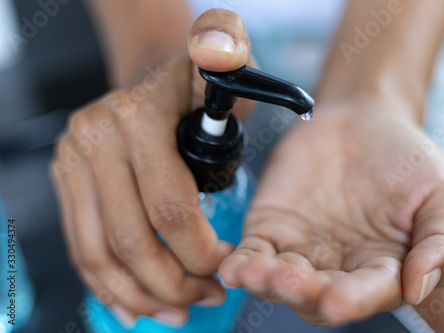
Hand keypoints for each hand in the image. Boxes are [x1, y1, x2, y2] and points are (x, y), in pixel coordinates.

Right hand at [51, 9, 252, 325]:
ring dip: (139, 296)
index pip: (170, 210)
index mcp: (136, 118)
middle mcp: (94, 138)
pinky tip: (135, 306)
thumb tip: (218, 56)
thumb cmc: (195, 85)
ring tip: (176, 312)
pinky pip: (81, 247)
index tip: (227, 270)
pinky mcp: (66, 181)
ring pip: (99, 254)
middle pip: (131, 240)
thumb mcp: (221, 63)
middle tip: (206, 299)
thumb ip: (226, 49)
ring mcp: (72, 161)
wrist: (151, 79)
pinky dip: (107, 286)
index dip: (202, 254)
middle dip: (173, 284)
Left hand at [219, 97, 443, 325]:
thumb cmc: (405, 159)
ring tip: (257, 271)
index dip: (355, 300)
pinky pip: (251, 254)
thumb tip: (418, 287)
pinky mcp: (269, 231)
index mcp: (382, 270)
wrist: (362, 119)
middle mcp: (338, 269)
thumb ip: (441, 243)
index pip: (369, 294)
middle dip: (303, 292)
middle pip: (317, 295)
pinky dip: (239, 262)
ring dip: (266, 281)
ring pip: (279, 280)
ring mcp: (300, 252)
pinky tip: (232, 266)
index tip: (339, 300)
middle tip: (292, 280)